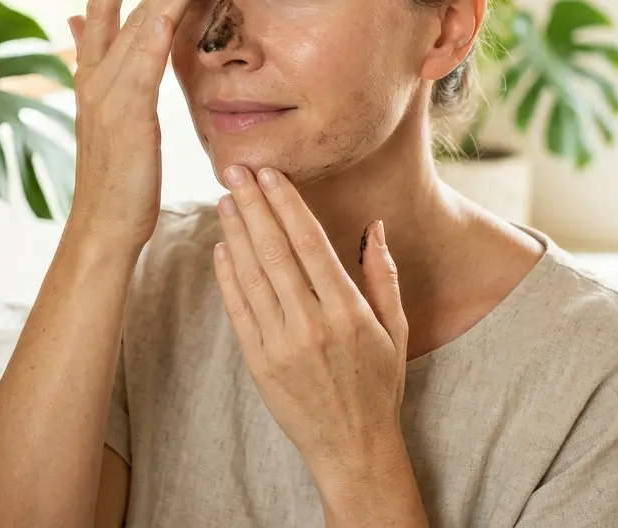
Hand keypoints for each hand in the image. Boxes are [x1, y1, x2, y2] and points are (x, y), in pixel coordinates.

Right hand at [66, 0, 204, 246]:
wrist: (103, 225)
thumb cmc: (114, 179)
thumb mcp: (105, 119)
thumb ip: (95, 71)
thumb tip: (72, 27)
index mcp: (92, 81)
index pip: (98, 15)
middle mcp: (94, 80)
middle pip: (114, 12)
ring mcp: (107, 95)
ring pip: (136, 28)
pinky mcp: (128, 114)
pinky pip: (145, 61)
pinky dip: (159, 27)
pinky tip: (175, 3)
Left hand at [212, 165, 409, 484]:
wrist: (353, 447)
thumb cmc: (378, 386)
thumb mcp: (395, 329)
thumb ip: (382, 275)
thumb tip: (375, 225)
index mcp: (348, 312)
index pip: (310, 244)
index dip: (287, 205)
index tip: (270, 173)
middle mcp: (312, 325)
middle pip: (275, 252)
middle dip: (253, 206)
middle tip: (234, 170)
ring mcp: (281, 345)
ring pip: (252, 276)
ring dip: (235, 234)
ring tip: (224, 200)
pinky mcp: (258, 363)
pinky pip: (238, 311)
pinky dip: (228, 277)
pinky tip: (222, 248)